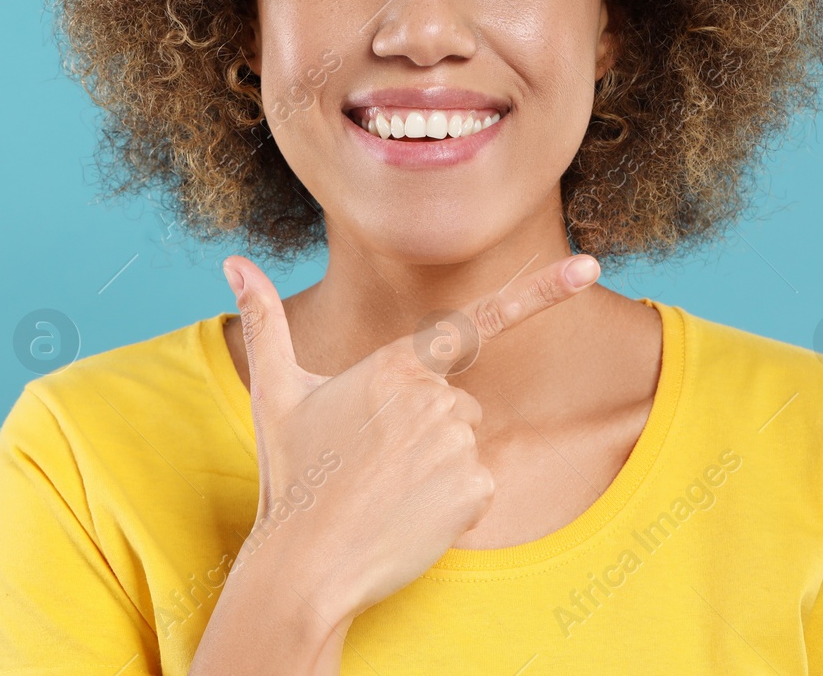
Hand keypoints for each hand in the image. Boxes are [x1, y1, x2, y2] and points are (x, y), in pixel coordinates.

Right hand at [220, 251, 601, 623]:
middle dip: (422, 426)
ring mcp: (458, 442)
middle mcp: (433, 394)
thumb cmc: (291, 474)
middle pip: (453, 398)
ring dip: (435, 464)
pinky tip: (409, 514)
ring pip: (464, 440)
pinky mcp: (475, 487)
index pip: (478, 320)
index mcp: (394, 362)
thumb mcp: (275, 392)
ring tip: (385, 489)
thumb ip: (263, 318)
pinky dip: (451, 502)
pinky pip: (477, 484)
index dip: (541, 289)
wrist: (306, 563)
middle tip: (368, 460)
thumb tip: (232, 260)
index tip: (589, 266)